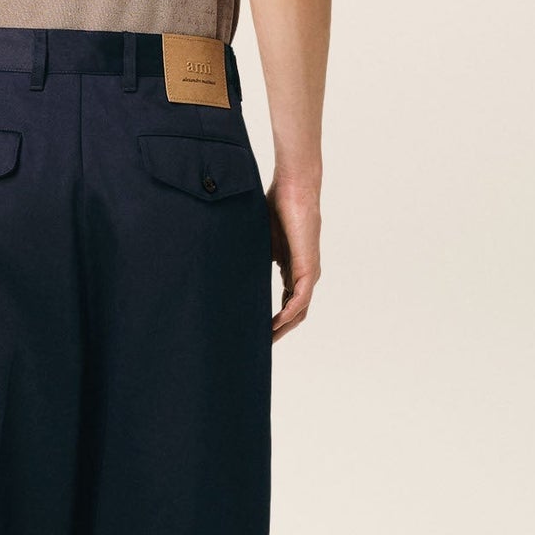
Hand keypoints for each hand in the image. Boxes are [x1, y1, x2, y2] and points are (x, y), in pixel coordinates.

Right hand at [267, 172, 320, 341]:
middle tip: (260, 345)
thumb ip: (252, 256)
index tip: (258, 332)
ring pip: (299, 310)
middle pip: (294, 312)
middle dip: (278, 330)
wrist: (294, 189)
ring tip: (265, 341)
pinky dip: (288, 314)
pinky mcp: (308, 268)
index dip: (274, 320)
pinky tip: (274, 324)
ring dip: (283, 327)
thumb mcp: (260, 239)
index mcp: (293, 268)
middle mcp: (304, 274)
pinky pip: (300, 299)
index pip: (287, 302)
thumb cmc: (277, 206)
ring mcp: (309, 272)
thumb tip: (226, 264)